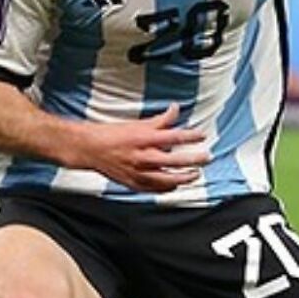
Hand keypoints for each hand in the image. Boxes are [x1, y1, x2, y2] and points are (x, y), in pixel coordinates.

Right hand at [71, 103, 209, 192]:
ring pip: (168, 180)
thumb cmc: (114, 135)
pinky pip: (156, 189)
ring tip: (195, 175)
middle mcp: (144, 157)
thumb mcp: (138, 123)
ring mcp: (139, 173)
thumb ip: (160, 119)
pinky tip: (175, 184)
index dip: (191, 136)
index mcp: (145, 139)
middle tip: (206, 158)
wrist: (91, 149)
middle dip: (195, 160)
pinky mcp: (134, 184)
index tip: (202, 135)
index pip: (174, 137)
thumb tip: (175, 108)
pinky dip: (167, 187)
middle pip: (176, 161)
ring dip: (184, 178)